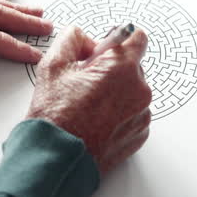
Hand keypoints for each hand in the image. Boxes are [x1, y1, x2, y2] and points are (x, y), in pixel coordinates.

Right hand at [26, 26, 152, 174]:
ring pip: (132, 91)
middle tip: (85, 82)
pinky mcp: (139, 135)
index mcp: (122, 69)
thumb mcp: (54, 65)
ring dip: (115, 93)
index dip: (117, 41)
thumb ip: (72, 38)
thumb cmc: (55, 117)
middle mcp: (140, 91)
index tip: (104, 49)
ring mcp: (142, 115)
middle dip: (112, 69)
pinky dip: (118, 113)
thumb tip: (83, 36)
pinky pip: (133, 114)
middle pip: (133, 66)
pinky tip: (96, 121)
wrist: (56, 159)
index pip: (136, 37)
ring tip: (88, 106)